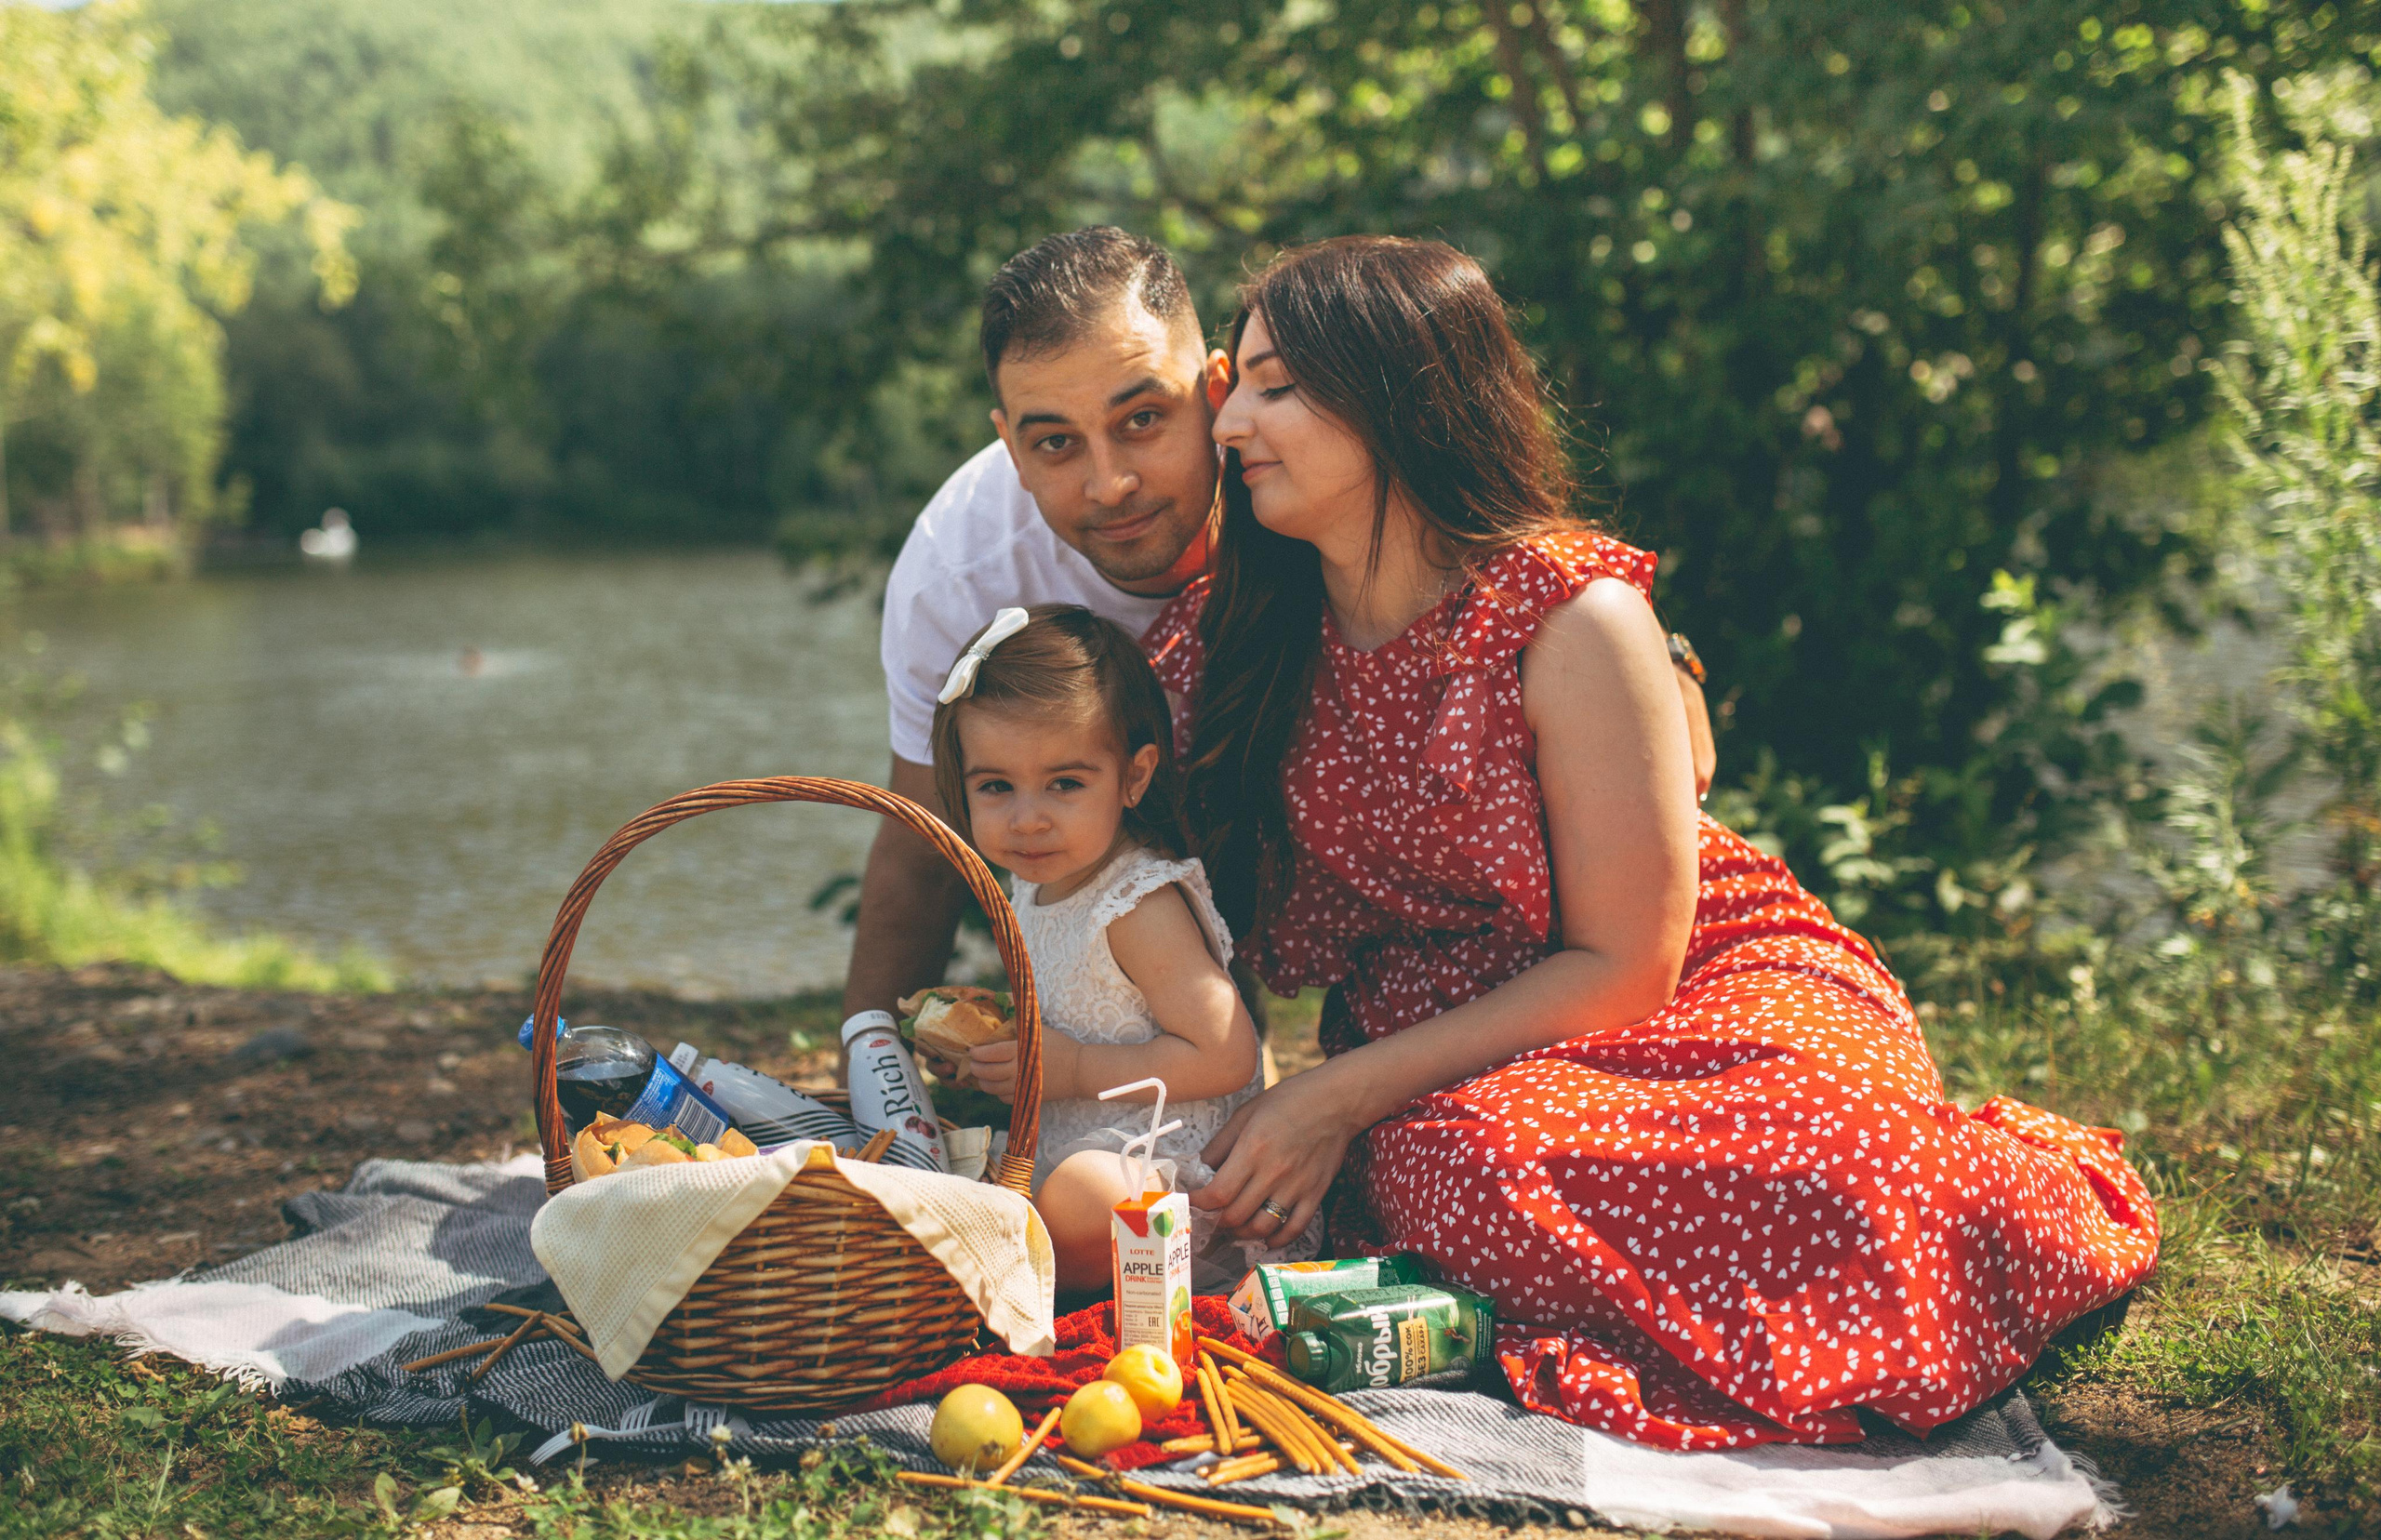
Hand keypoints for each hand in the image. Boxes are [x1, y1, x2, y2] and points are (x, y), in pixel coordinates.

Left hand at [969, 1032, 1078, 1104]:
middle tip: (973, 1062)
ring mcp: (1021, 1087)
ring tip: (982, 1074)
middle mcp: (1016, 1070)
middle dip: (975, 1068)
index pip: (988, 1054)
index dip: (977, 1053)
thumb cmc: (1060, 1045)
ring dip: (983, 1082)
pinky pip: (1005, 1098)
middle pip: (986, 1073)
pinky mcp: (1027, 1097)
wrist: (1078, 1070)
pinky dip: (998, 1092)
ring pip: (992, 1088)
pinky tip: (999, 1084)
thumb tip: (1004, 1006)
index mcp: (1018, 1051)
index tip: (973, 1050)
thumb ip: (1019, 1021)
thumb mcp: (1039, 1028)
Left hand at [1189, 1064, 1363, 1244]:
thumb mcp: (1246, 1113)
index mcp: (1252, 1149)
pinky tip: (1265, 1237)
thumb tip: (1200, 1170)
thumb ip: (1221, 1144)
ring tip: (1234, 1226)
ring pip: (1261, 1228)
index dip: (1199, 1203)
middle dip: (1216, 1220)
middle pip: (1235, 1215)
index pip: (1218, 1193)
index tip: (1192, 1201)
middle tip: (1211, 1214)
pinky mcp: (1315, 1194)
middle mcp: (1273, 1173)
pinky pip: (1294, 1229)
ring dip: (1241, 1233)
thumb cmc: (1289, 1101)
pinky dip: (1277, 1240)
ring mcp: (1296, 1187)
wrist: (1337, 1101)